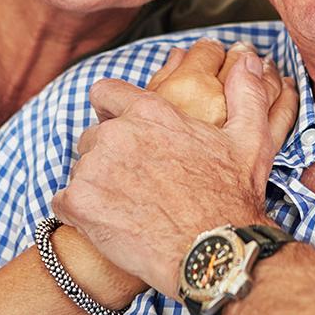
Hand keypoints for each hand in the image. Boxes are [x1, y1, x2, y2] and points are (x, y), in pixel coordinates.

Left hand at [52, 48, 296, 298]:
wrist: (214, 253)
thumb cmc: (232, 199)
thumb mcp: (249, 139)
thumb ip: (245, 94)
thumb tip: (250, 60)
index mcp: (151, 112)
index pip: (105, 93)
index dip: (111, 110)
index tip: (123, 130)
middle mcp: (117, 134)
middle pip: (92, 136)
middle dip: (109, 155)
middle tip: (137, 182)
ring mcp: (95, 169)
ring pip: (80, 169)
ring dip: (97, 184)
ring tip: (130, 207)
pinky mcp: (80, 205)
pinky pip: (64, 202)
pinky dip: (80, 214)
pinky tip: (109, 225)